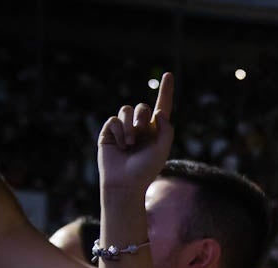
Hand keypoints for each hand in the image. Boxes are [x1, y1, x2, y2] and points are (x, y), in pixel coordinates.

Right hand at [98, 72, 174, 193]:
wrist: (125, 182)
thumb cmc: (146, 169)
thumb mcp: (163, 149)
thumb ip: (166, 129)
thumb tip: (158, 111)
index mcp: (156, 130)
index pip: (162, 107)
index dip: (165, 91)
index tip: (168, 75)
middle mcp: (140, 127)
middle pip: (143, 107)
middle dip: (143, 118)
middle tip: (142, 133)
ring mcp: (124, 128)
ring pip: (127, 110)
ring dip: (131, 126)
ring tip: (130, 144)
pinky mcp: (109, 132)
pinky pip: (114, 120)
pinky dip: (119, 131)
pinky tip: (121, 145)